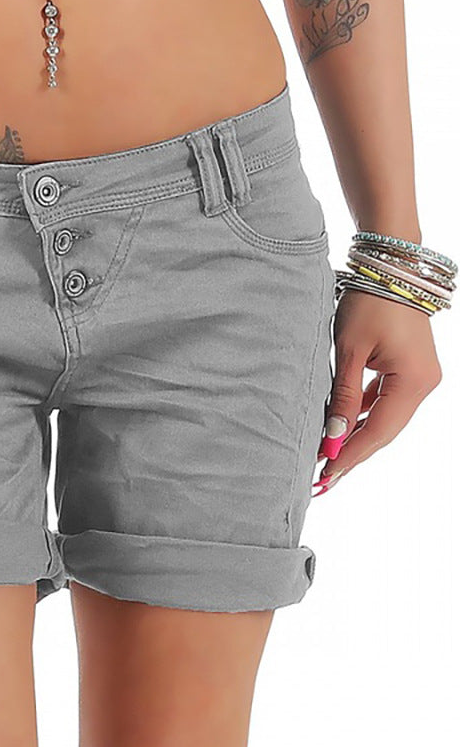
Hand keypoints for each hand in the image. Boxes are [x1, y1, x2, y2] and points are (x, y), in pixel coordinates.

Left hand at [313, 289, 441, 495]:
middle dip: (352, 452)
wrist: (390, 267)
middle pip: (383, 430)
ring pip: (382, 418)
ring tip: (325, 459)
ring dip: (354, 436)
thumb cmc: (369, 302)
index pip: (378, 431)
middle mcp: (423, 384)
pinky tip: (338, 429)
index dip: (351, 454)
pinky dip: (359, 416)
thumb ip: (342, 395)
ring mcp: (416, 378)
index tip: (325, 475)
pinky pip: (381, 401)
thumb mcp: (349, 350)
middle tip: (322, 479)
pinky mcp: (405, 370)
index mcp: (414, 382)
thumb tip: (334, 435)